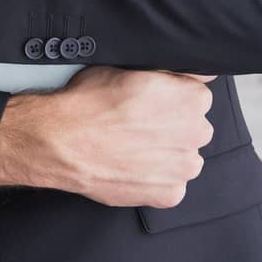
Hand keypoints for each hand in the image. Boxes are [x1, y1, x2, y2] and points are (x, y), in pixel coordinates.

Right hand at [26, 65, 217, 206]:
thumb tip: (200, 73)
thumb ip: (172, 71)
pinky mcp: (169, 194)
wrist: (61, 141)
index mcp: (192, 98)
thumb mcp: (130, 67)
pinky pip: (172, 187)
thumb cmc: (90, 102)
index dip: (171, 99)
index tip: (151, 104)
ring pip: (185, 159)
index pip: (196, 96)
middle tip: (139, 126)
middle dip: (173, 127)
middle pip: (194, 128)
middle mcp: (196, 132)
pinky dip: (156, 181)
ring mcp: (184, 167)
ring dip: (167, 155)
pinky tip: (132, 168)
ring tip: (133, 149)